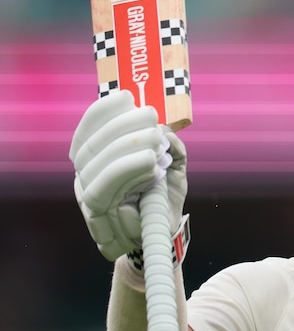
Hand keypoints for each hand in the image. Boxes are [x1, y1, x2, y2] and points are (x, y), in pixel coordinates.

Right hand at [69, 91, 187, 260]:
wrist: (160, 234)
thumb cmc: (161, 197)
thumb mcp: (172, 166)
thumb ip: (170, 146)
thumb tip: (166, 129)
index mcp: (96, 156)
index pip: (89, 128)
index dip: (104, 110)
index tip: (127, 96)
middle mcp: (84, 173)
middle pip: (92, 143)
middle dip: (123, 124)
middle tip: (152, 117)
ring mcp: (87, 193)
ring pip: (97, 163)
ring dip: (128, 146)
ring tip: (157, 143)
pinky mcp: (96, 212)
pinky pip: (105, 186)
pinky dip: (128, 169)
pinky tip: (151, 164)